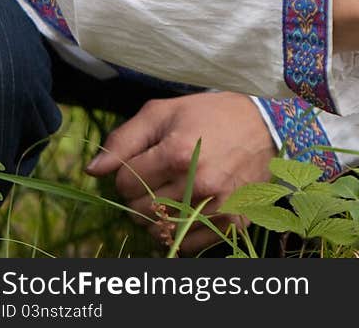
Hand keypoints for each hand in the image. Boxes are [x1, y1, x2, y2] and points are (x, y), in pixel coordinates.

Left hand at [85, 91, 275, 253]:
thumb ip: (124, 139)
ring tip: (172, 191)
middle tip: (158, 175)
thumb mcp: (165, 113)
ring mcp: (214, 207)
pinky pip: (185, 245)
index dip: (128, 171)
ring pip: (158, 231)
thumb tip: (93, 170)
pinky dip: (179, 231)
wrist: (266, 125)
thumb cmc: (210, 115)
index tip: (146, 160)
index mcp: (177, 152)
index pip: (123, 183)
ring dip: (156, 216)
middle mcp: (196, 184)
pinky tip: (187, 207)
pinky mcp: (229, 223)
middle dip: (140, 194)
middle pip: (138, 210)